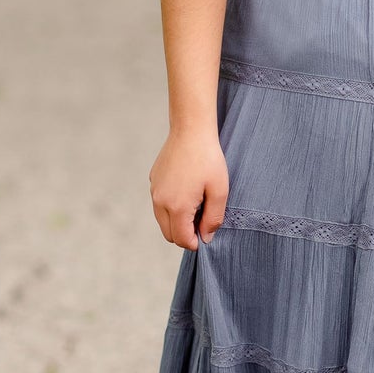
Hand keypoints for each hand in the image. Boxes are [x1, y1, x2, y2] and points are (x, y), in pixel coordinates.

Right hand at [149, 124, 229, 249]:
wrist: (191, 130)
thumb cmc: (208, 159)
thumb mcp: (219, 191)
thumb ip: (213, 219)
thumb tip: (206, 237)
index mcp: (177, 207)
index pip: (181, 240)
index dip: (195, 242)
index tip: (206, 233)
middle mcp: (160, 202)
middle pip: (168, 234)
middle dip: (184, 234)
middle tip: (203, 220)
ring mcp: (154, 191)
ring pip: (162, 220)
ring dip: (177, 221)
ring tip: (197, 205)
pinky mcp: (153, 181)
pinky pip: (160, 204)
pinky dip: (171, 207)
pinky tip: (187, 191)